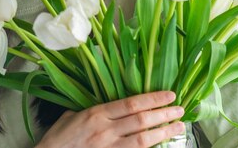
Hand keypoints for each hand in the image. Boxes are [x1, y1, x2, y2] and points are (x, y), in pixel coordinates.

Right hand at [35, 91, 184, 147]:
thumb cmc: (57, 140)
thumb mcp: (71, 117)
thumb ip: (91, 109)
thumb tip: (109, 103)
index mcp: (96, 114)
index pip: (131, 103)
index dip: (153, 98)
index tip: (169, 94)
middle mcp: (105, 131)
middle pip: (141, 120)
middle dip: (164, 114)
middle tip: (180, 109)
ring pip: (143, 140)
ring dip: (163, 133)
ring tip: (179, 127)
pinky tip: (161, 145)